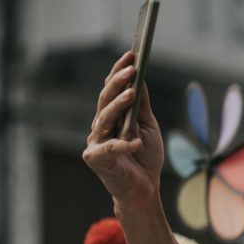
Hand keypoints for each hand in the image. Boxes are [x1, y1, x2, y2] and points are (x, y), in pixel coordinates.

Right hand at [82, 52, 163, 209]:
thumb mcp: (148, 126)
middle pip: (105, 100)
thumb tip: (140, 78)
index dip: (119, 71)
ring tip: (132, 94)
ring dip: (118, 105)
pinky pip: (109, 148)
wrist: (144, 189)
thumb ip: (142, 105)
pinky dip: (123, 144)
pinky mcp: (96, 159)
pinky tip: (136, 141)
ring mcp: (95, 142)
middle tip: (132, 69)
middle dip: (118, 82)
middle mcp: (100, 126)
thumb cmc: (145, 157)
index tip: (132, 55)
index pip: (111, 89)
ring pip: (104, 118)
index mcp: (111, 116)